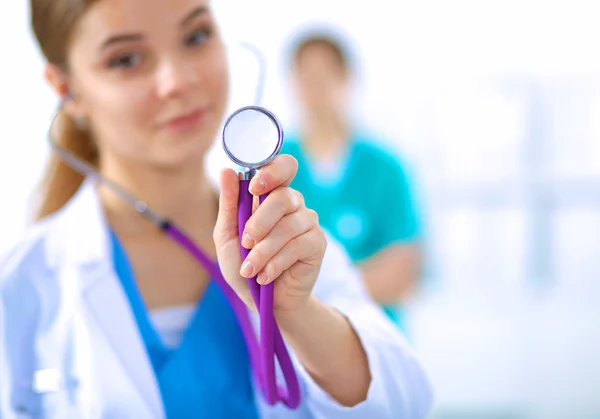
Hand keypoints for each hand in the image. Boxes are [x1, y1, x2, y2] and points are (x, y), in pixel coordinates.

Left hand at [213, 155, 326, 312]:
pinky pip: (298, 245)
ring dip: (264, 251)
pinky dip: (276, 263)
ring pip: (288, 225)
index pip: (283, 167)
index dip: (272, 172)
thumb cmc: (244, 265)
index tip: (254, 188)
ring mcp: (308, 222)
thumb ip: (229, 204)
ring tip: (250, 269)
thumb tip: (228, 170)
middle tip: (246, 243)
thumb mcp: (227, 235)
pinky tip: (266, 276)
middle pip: (283, 197)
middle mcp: (293, 204)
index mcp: (271, 195)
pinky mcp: (318, 243)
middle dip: (259, 222)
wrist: (263, 302)